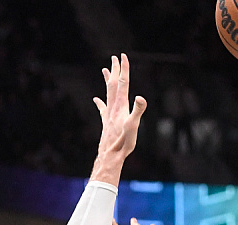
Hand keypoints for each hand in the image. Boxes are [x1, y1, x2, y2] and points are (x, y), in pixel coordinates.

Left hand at [92, 54, 146, 172]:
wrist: (110, 155)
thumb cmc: (123, 142)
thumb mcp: (133, 126)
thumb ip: (138, 110)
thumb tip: (141, 97)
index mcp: (120, 105)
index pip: (123, 83)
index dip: (123, 69)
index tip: (122, 56)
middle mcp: (113, 107)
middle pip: (113, 84)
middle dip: (115, 70)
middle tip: (114, 58)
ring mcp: (108, 114)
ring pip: (107, 93)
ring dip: (107, 81)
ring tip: (105, 70)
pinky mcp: (106, 122)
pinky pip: (102, 108)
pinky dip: (100, 101)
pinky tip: (95, 99)